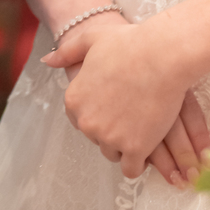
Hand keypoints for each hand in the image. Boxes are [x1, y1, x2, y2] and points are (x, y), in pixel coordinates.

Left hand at [44, 15, 208, 181]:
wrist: (162, 57)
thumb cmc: (130, 44)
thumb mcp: (91, 40)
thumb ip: (67, 53)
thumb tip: (47, 61)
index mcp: (74, 100)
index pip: (80, 120)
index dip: (99, 113)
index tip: (115, 106)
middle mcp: (87, 122)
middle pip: (96, 138)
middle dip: (112, 130)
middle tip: (132, 114)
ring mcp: (110, 138)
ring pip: (113, 154)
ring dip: (125, 146)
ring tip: (142, 129)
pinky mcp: (135, 148)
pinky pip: (131, 169)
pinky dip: (139, 162)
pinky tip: (148, 147)